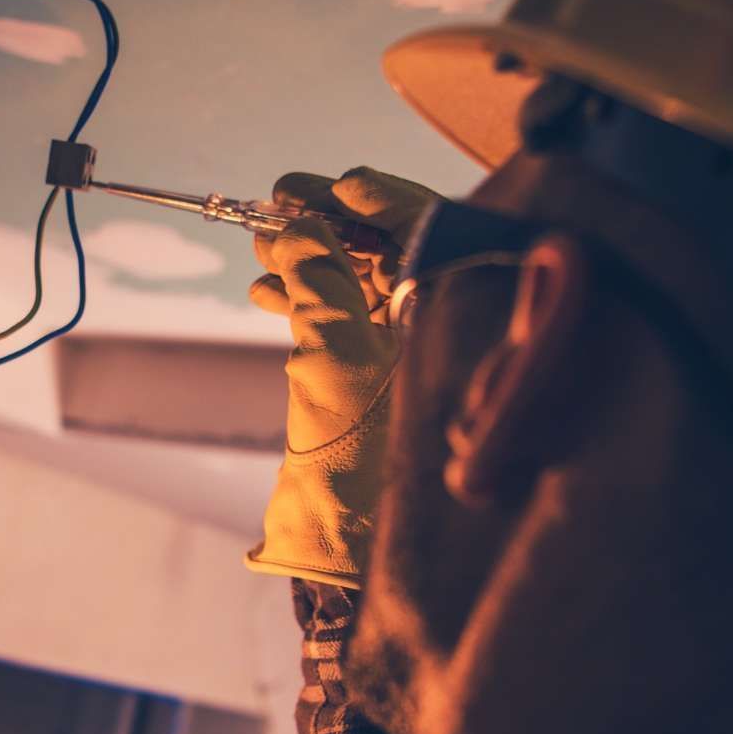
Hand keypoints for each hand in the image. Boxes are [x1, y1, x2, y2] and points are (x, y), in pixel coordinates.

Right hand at [244, 167, 439, 586]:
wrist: (347, 549)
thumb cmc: (358, 458)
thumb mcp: (332, 353)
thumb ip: (319, 280)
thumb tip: (303, 224)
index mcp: (471, 318)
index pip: (437, 231)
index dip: (381, 200)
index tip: (331, 184)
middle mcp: (462, 332)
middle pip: (404, 253)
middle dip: (336, 225)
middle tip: (278, 202)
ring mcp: (429, 360)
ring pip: (375, 287)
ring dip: (316, 260)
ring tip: (261, 245)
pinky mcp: (394, 385)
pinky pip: (359, 323)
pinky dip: (316, 302)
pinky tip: (267, 289)